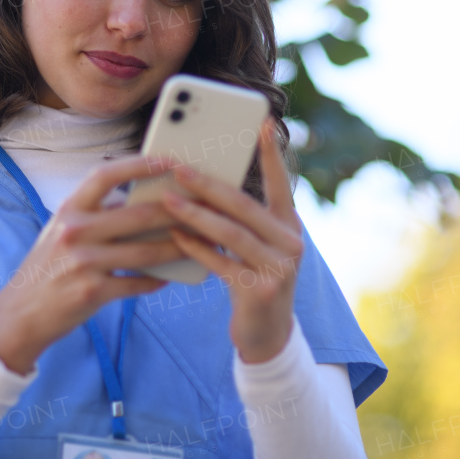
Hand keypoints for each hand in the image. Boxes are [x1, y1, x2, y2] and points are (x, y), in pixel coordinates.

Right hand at [0, 153, 186, 374]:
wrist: (20, 314)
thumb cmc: (47, 267)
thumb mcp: (62, 231)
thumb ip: (95, 214)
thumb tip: (137, 201)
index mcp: (68, 210)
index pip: (106, 175)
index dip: (139, 165)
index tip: (169, 160)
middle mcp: (74, 232)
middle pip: (137, 215)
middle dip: (176, 211)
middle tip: (201, 207)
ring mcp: (83, 263)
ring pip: (145, 252)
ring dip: (177, 248)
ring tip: (198, 243)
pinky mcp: (92, 292)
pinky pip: (136, 284)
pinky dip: (156, 280)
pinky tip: (169, 278)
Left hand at [160, 116, 303, 363]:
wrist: (267, 336)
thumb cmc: (253, 279)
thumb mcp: (256, 247)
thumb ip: (240, 220)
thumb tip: (199, 184)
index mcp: (290, 225)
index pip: (281, 183)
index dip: (272, 154)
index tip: (263, 123)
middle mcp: (292, 243)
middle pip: (245, 206)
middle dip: (209, 185)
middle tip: (178, 167)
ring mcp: (280, 268)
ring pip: (231, 233)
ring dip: (195, 214)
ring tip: (167, 200)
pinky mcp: (261, 291)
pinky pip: (222, 263)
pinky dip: (196, 248)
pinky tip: (175, 236)